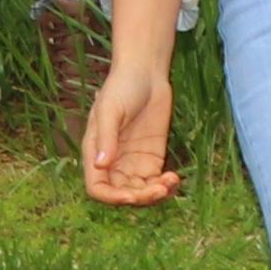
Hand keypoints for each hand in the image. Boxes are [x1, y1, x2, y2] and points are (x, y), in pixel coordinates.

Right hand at [81, 44, 182, 205]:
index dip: (112, 197)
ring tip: (170, 182)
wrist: (145, 72)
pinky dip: (165, 186)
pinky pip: (156, 181)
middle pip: (122, 193)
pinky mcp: (152, 158)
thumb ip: (106, 138)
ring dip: (155, 195)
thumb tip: (101, 166)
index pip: (98, 188)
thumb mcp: (111, 110)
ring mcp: (133, 162)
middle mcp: (113, 163)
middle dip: (139, 197)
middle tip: (159, 189)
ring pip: (141, 192)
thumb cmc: (121, 86)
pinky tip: (174, 178)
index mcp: (95, 153)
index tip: (131, 195)